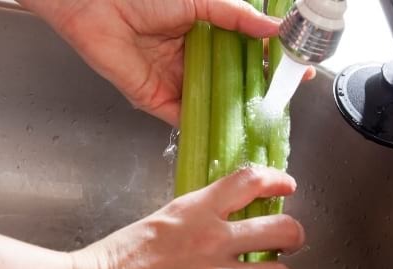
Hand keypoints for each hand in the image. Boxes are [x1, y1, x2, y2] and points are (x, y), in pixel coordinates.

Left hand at [20, 0, 313, 125]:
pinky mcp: (158, 100)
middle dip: (260, 89)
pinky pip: (187, 117)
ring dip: (238, 110)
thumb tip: (274, 29)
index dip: (271, 59)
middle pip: (233, 80)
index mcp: (205, 31)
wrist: (95, 5)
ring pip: (214, 101)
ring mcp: (177, 81)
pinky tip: (229, 132)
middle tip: (285, 96)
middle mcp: (193, 58)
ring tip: (265, 116)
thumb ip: (237, 16)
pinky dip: (207, 126)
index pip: (246, 50)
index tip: (297, 67)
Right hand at [70, 167, 304, 268]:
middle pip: (281, 228)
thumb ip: (187, 224)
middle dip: (292, 238)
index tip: (287, 186)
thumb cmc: (106, 265)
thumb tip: (211, 229)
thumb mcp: (153, 226)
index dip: (277, 180)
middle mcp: (211, 240)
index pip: (249, 180)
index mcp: (193, 211)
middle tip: (287, 246)